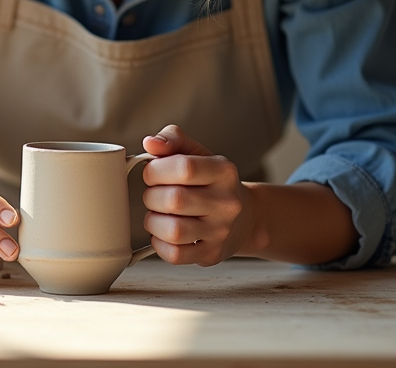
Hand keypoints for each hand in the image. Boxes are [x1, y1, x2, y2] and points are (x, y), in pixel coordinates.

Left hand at [140, 124, 257, 265]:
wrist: (244, 218)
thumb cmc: (212, 183)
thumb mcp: (198, 154)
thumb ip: (173, 140)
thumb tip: (151, 143)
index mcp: (224, 171)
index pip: (184, 168)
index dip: (156, 170)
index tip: (151, 173)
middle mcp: (227, 202)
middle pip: (174, 200)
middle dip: (151, 196)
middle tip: (153, 195)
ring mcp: (221, 231)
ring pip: (174, 231)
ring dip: (153, 221)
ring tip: (157, 214)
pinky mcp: (211, 254)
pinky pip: (175, 255)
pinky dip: (159, 243)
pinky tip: (163, 233)